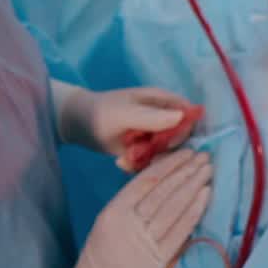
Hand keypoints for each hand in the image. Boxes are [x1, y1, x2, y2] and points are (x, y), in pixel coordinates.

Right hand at [17, 150, 213, 267]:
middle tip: (204, 156)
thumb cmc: (97, 261)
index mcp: (114, 211)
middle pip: (164, 190)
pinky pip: (180, 231)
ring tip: (208, 170)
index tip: (187, 152)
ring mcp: (145, 242)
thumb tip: (161, 178)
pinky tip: (206, 195)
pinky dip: (195, 211)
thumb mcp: (106, 223)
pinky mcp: (158, 261)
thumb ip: (129, 202)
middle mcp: (130, 223)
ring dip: (194, 185)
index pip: (147, 179)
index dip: (170, 163)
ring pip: (175, 207)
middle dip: (187, 170)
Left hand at [53, 82, 202, 171]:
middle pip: (179, 137)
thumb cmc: (103, 112)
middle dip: (163, 150)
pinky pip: (150, 161)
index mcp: (163, 102)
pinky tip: (121, 162)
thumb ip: (152, 116)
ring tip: (127, 158)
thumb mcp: (126, 113)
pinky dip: (137, 165)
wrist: (78, 124)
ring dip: (148, 160)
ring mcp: (152, 135)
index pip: (188, 114)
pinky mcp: (142, 150)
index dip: (186, 129)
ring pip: (165, 152)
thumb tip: (182, 117)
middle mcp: (163, 118)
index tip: (169, 143)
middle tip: (143, 155)